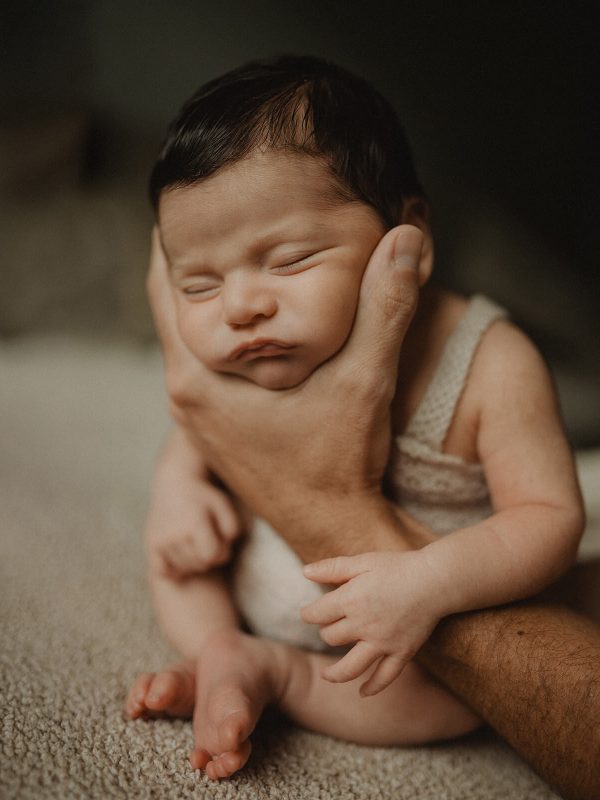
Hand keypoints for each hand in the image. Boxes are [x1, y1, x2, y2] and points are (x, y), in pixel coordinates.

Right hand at [145, 467, 241, 578]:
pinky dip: (172, 569)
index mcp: (195, 523)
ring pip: (182, 569)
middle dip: (208, 558)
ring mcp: (161, 539)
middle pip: (199, 565)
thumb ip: (232, 529)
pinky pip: (162, 571)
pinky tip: (179, 556)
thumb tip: (223, 552)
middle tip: (208, 543)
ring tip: (195, 546)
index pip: (212, 556)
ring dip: (192, 562)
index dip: (221, 553)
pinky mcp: (151, 542)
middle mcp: (175, 533)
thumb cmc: (204, 497)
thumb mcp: (224, 506)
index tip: (220, 542)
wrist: (175, 483)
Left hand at [147, 224, 422, 548]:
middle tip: (211, 216)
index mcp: (199, 377)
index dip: (174, 239)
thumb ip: (386, 305)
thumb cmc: (341, 460)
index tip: (187, 201)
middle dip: (192, 266)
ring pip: (188, 340)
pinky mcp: (212, 431)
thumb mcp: (367, 377)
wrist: (332, 529)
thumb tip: (407, 237)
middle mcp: (184, 397)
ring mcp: (195, 417)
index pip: (164, 285)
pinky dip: (218, 339)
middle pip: (172, 310)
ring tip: (228, 260)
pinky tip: (247, 325)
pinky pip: (202, 368)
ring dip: (206, 304)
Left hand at [301, 550, 446, 694]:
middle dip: (326, 633)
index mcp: (351, 600)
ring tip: (326, 676)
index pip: (317, 614)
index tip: (308, 613)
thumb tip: (305, 572)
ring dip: (335, 673)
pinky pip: (384, 677)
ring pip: (350, 667)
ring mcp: (383, 643)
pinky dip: (372, 688)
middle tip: (330, 627)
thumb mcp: (363, 562)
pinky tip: (362, 692)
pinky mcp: (402, 653)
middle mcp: (363, 625)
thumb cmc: (398, 567)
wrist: (435, 580)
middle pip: (331, 638)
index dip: (309, 613)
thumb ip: (332, 568)